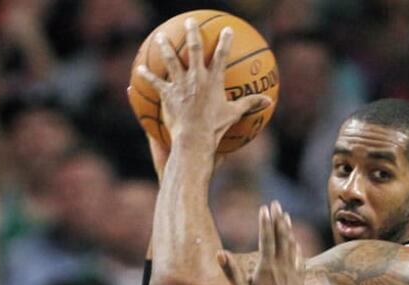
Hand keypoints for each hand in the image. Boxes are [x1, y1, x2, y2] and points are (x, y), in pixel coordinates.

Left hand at [137, 19, 272, 149]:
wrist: (194, 137)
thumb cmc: (216, 128)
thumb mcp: (234, 114)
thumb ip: (250, 104)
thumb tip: (269, 101)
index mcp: (214, 81)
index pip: (222, 56)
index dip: (225, 42)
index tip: (227, 30)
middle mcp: (197, 77)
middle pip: (194, 49)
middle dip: (192, 33)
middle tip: (190, 22)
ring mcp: (181, 84)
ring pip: (171, 60)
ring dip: (165, 47)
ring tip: (161, 37)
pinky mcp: (168, 94)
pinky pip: (155, 82)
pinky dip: (147, 75)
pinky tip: (139, 68)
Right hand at [218, 201, 302, 284]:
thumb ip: (232, 272)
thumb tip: (220, 253)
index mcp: (266, 267)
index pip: (266, 238)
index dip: (265, 222)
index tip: (264, 207)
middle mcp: (282, 265)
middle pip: (280, 237)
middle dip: (277, 219)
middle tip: (276, 203)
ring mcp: (292, 271)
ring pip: (291, 245)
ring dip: (287, 229)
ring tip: (286, 216)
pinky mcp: (299, 279)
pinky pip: (299, 259)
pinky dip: (296, 248)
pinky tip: (296, 243)